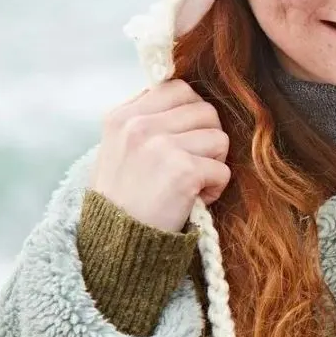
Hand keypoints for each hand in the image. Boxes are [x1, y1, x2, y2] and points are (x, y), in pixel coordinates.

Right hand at [90, 80, 230, 232]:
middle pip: (205, 111)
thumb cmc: (123, 200)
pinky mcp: (182, 171)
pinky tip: (193, 200)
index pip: (179, 89)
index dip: (190, 114)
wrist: (113, 247)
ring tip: (190, 184)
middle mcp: (138, 125)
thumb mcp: (120, 149)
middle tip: (190, 165)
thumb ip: (146, 120)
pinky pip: (222, 170)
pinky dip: (215, 189)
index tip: (181, 141)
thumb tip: (189, 99)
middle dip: (207, 139)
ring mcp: (160, 146)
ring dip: (212, 164)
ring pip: (219, 138)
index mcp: (122, 116)